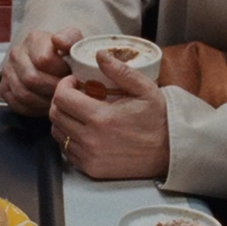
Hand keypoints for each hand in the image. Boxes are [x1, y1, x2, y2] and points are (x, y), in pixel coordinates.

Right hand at [0, 28, 82, 116]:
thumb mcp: (73, 42)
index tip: (71, 76)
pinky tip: (45, 104)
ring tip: (57, 100)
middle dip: (52, 89)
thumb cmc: (65, 55)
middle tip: (65, 92)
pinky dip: (34, 109)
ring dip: (43, 101)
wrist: (51, 65)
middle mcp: (17, 53)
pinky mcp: (4, 88)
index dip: (60, 72)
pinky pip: (17, 104)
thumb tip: (59, 40)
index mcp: (34, 39)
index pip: (44, 59)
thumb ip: (70, 38)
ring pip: (23, 94)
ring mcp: (8, 71)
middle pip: (32, 79)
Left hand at [50, 51, 168, 178]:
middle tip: (74, 94)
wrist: (171, 152)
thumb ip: (120, 71)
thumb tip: (100, 55)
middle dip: (61, 100)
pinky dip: (69, 138)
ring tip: (78, 111)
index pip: (62, 98)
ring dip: (63, 119)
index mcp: (102, 117)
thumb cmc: (159, 119)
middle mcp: (91, 140)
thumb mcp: (145, 89)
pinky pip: (67, 152)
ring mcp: (90, 157)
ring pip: (58, 134)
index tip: (74, 82)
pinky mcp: (92, 169)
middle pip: (55, 116)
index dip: (64, 85)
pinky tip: (83, 130)